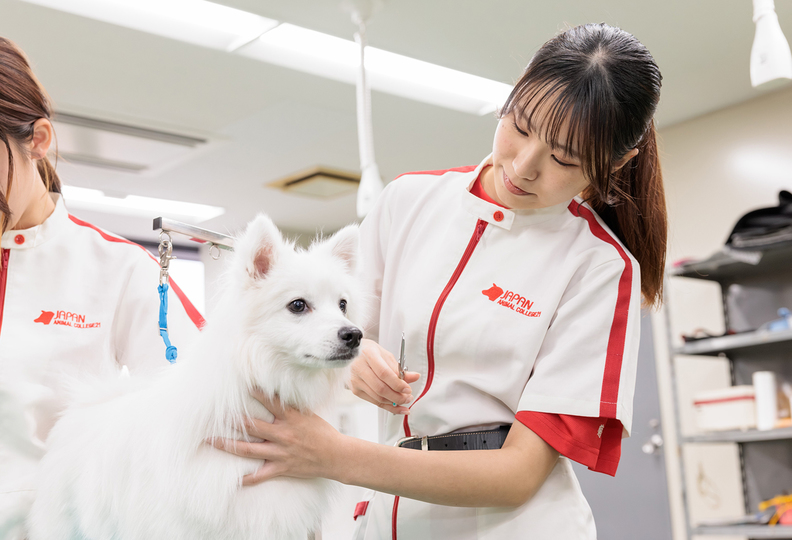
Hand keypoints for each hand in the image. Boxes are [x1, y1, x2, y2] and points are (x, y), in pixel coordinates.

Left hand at [210, 391, 344, 485]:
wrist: (336, 456)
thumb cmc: (323, 433)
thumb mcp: (309, 415)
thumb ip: (291, 407)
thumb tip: (276, 394)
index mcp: (292, 418)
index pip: (270, 401)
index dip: (255, 392)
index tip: (241, 385)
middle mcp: (284, 433)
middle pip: (252, 425)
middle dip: (232, 420)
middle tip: (214, 415)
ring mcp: (281, 452)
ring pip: (249, 449)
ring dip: (229, 445)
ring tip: (212, 440)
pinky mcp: (282, 467)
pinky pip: (260, 475)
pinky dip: (247, 478)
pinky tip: (233, 480)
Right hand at [348, 339, 419, 413]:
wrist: (350, 354)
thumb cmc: (368, 352)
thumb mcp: (385, 355)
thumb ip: (399, 368)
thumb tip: (414, 377)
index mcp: (368, 354)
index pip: (384, 373)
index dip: (397, 384)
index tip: (408, 389)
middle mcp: (359, 368)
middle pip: (380, 388)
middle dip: (397, 396)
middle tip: (408, 397)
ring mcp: (356, 381)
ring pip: (377, 398)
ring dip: (394, 403)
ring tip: (404, 400)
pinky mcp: (355, 390)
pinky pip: (374, 401)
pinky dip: (387, 406)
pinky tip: (397, 407)